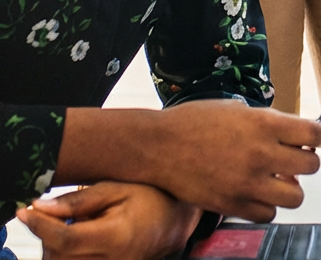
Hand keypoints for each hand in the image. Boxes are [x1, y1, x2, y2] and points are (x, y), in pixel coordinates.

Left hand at [17, 181, 200, 259]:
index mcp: (116, 236)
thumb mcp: (118, 188)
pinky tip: (76, 236)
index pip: (65, 239)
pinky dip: (65, 253)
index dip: (40, 226)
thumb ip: (80, 199)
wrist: (175, 220)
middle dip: (46, 234)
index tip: (24, 211)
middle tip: (51, 211)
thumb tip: (42, 206)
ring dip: (54, 245)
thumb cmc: (151, 196)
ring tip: (70, 222)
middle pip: (58, 257)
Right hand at [152, 99, 320, 220]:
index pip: (314, 134)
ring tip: (279, 177)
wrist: (159, 146)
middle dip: (308, 161)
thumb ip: (269, 122)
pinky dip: (268, 205)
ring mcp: (247, 183)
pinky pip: (268, 214)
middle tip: (297, 157)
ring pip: (295, 197)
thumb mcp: (239, 110)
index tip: (319, 137)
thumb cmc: (195, 122)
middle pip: (311, 167)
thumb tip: (292, 134)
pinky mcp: (232, 205)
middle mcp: (260, 154)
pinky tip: (258, 192)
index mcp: (264, 125)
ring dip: (291, 187)